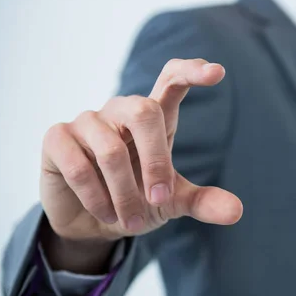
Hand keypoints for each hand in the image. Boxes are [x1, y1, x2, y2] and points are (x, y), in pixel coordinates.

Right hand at [40, 59, 242, 246]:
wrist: (92, 224)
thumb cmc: (137, 201)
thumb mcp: (172, 203)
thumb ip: (203, 202)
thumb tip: (237, 212)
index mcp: (153, 117)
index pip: (171, 79)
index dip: (191, 71)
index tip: (217, 72)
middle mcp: (121, 111)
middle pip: (145, 111)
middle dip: (156, 160)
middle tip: (161, 199)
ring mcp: (87, 121)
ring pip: (110, 150)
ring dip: (125, 194)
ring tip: (132, 221)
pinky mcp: (58, 138)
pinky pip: (79, 166)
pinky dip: (96, 198)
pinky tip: (105, 214)